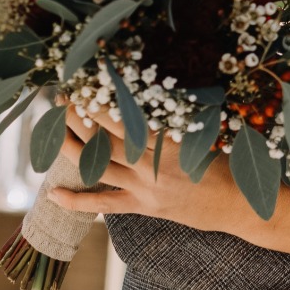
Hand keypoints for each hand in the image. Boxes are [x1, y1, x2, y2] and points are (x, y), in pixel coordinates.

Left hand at [52, 106, 240, 231]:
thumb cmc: (227, 164)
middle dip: (81, 116)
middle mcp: (153, 166)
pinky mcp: (144, 207)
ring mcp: (146, 189)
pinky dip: (77, 201)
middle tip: (63, 98)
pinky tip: (53, 193)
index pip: (128, 118)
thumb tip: (147, 95)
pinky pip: (105, 205)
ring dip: (72, 147)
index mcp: (170, 144)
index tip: (87, 82)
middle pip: (106, 139)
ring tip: (52, 129)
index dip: (105, 100)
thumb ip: (174, 119)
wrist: (238, 206)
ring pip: (99, 167)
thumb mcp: (205, 134)